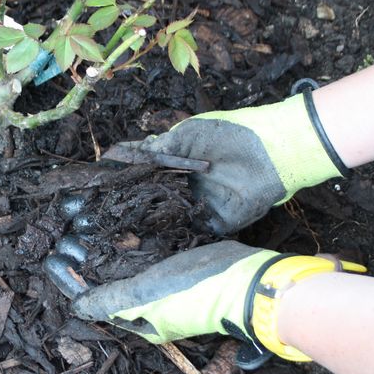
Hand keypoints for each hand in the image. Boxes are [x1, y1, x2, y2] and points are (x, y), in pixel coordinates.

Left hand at [66, 240, 364, 361]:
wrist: (250, 279)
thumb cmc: (197, 292)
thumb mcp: (147, 295)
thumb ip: (109, 300)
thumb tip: (75, 306)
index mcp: (138, 319)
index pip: (92, 298)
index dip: (68, 278)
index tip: (49, 254)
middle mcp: (149, 304)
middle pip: (104, 278)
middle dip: (81, 255)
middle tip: (61, 229)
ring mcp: (165, 283)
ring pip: (122, 260)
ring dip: (100, 240)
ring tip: (81, 217)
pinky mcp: (179, 263)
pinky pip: (145, 248)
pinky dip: (127, 233)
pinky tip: (116, 214)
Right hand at [118, 91, 346, 233]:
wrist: (271, 150)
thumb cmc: (230, 133)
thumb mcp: (188, 133)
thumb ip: (157, 148)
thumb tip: (123, 154)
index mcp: (178, 161)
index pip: (146, 172)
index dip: (126, 177)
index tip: (101, 183)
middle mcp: (186, 184)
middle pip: (155, 198)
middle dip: (134, 204)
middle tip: (106, 212)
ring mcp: (200, 203)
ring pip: (170, 217)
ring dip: (151, 222)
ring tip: (123, 230)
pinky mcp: (217, 221)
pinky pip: (193, 230)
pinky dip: (178, 235)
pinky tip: (155, 239)